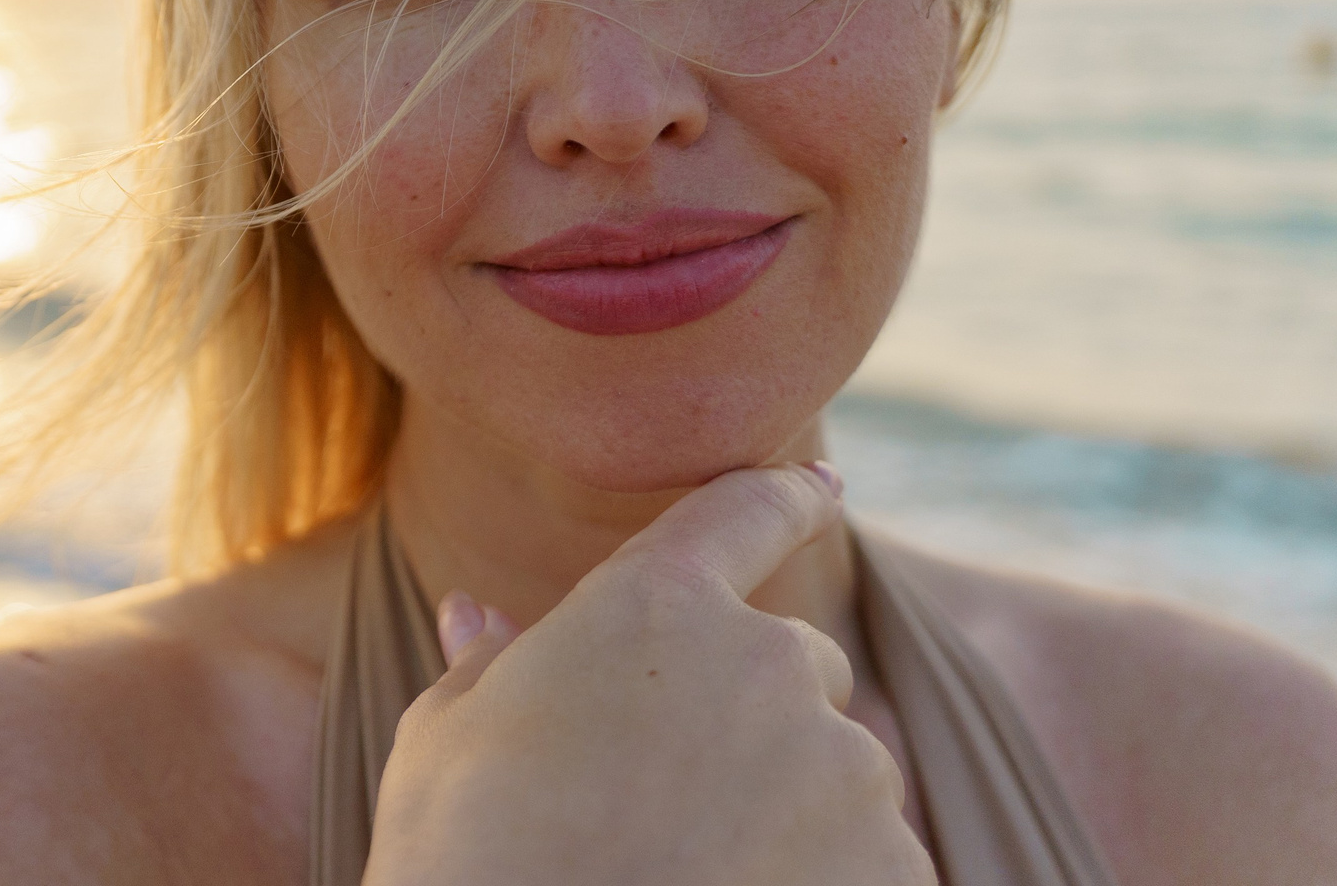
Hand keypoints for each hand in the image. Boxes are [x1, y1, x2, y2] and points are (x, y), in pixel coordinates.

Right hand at [361, 464, 930, 884]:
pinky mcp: (893, 869)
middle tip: (667, 802)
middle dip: (754, 716)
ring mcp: (843, 771)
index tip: (819, 490)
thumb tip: (477, 616)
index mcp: (654, 608)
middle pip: (797, 666)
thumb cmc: (463, 869)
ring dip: (792, 815)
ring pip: (839, 777)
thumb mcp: (443, 750)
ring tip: (692, 875)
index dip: (784, 496)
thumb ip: (487, 670)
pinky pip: (875, 864)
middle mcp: (767, 665)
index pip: (742, 513)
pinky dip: (827, 885)